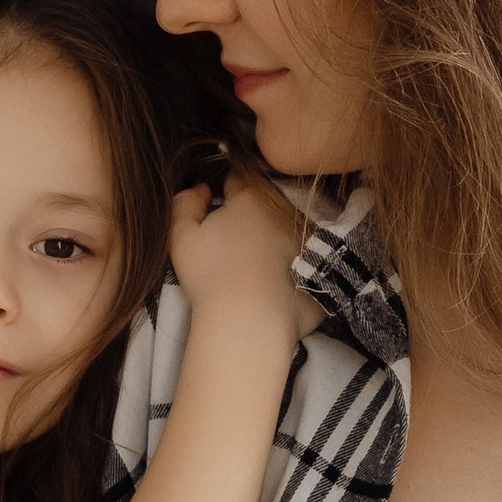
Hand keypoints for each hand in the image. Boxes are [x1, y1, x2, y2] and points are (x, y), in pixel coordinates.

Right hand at [166, 171, 310, 338]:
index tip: (217, 215)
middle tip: (233, 245)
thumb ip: (185, 203)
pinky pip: (302, 256)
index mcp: (251, 196)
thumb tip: (201, 189)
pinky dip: (290, 262)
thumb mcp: (181, 236)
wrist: (250, 322)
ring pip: (284, 227)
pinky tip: (274, 281)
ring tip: (255, 265)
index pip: (236, 179)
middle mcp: (284, 209)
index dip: (223, 194)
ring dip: (273, 235)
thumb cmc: (210, 277)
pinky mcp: (320, 264)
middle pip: (263, 203)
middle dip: (249, 215)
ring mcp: (307, 236)